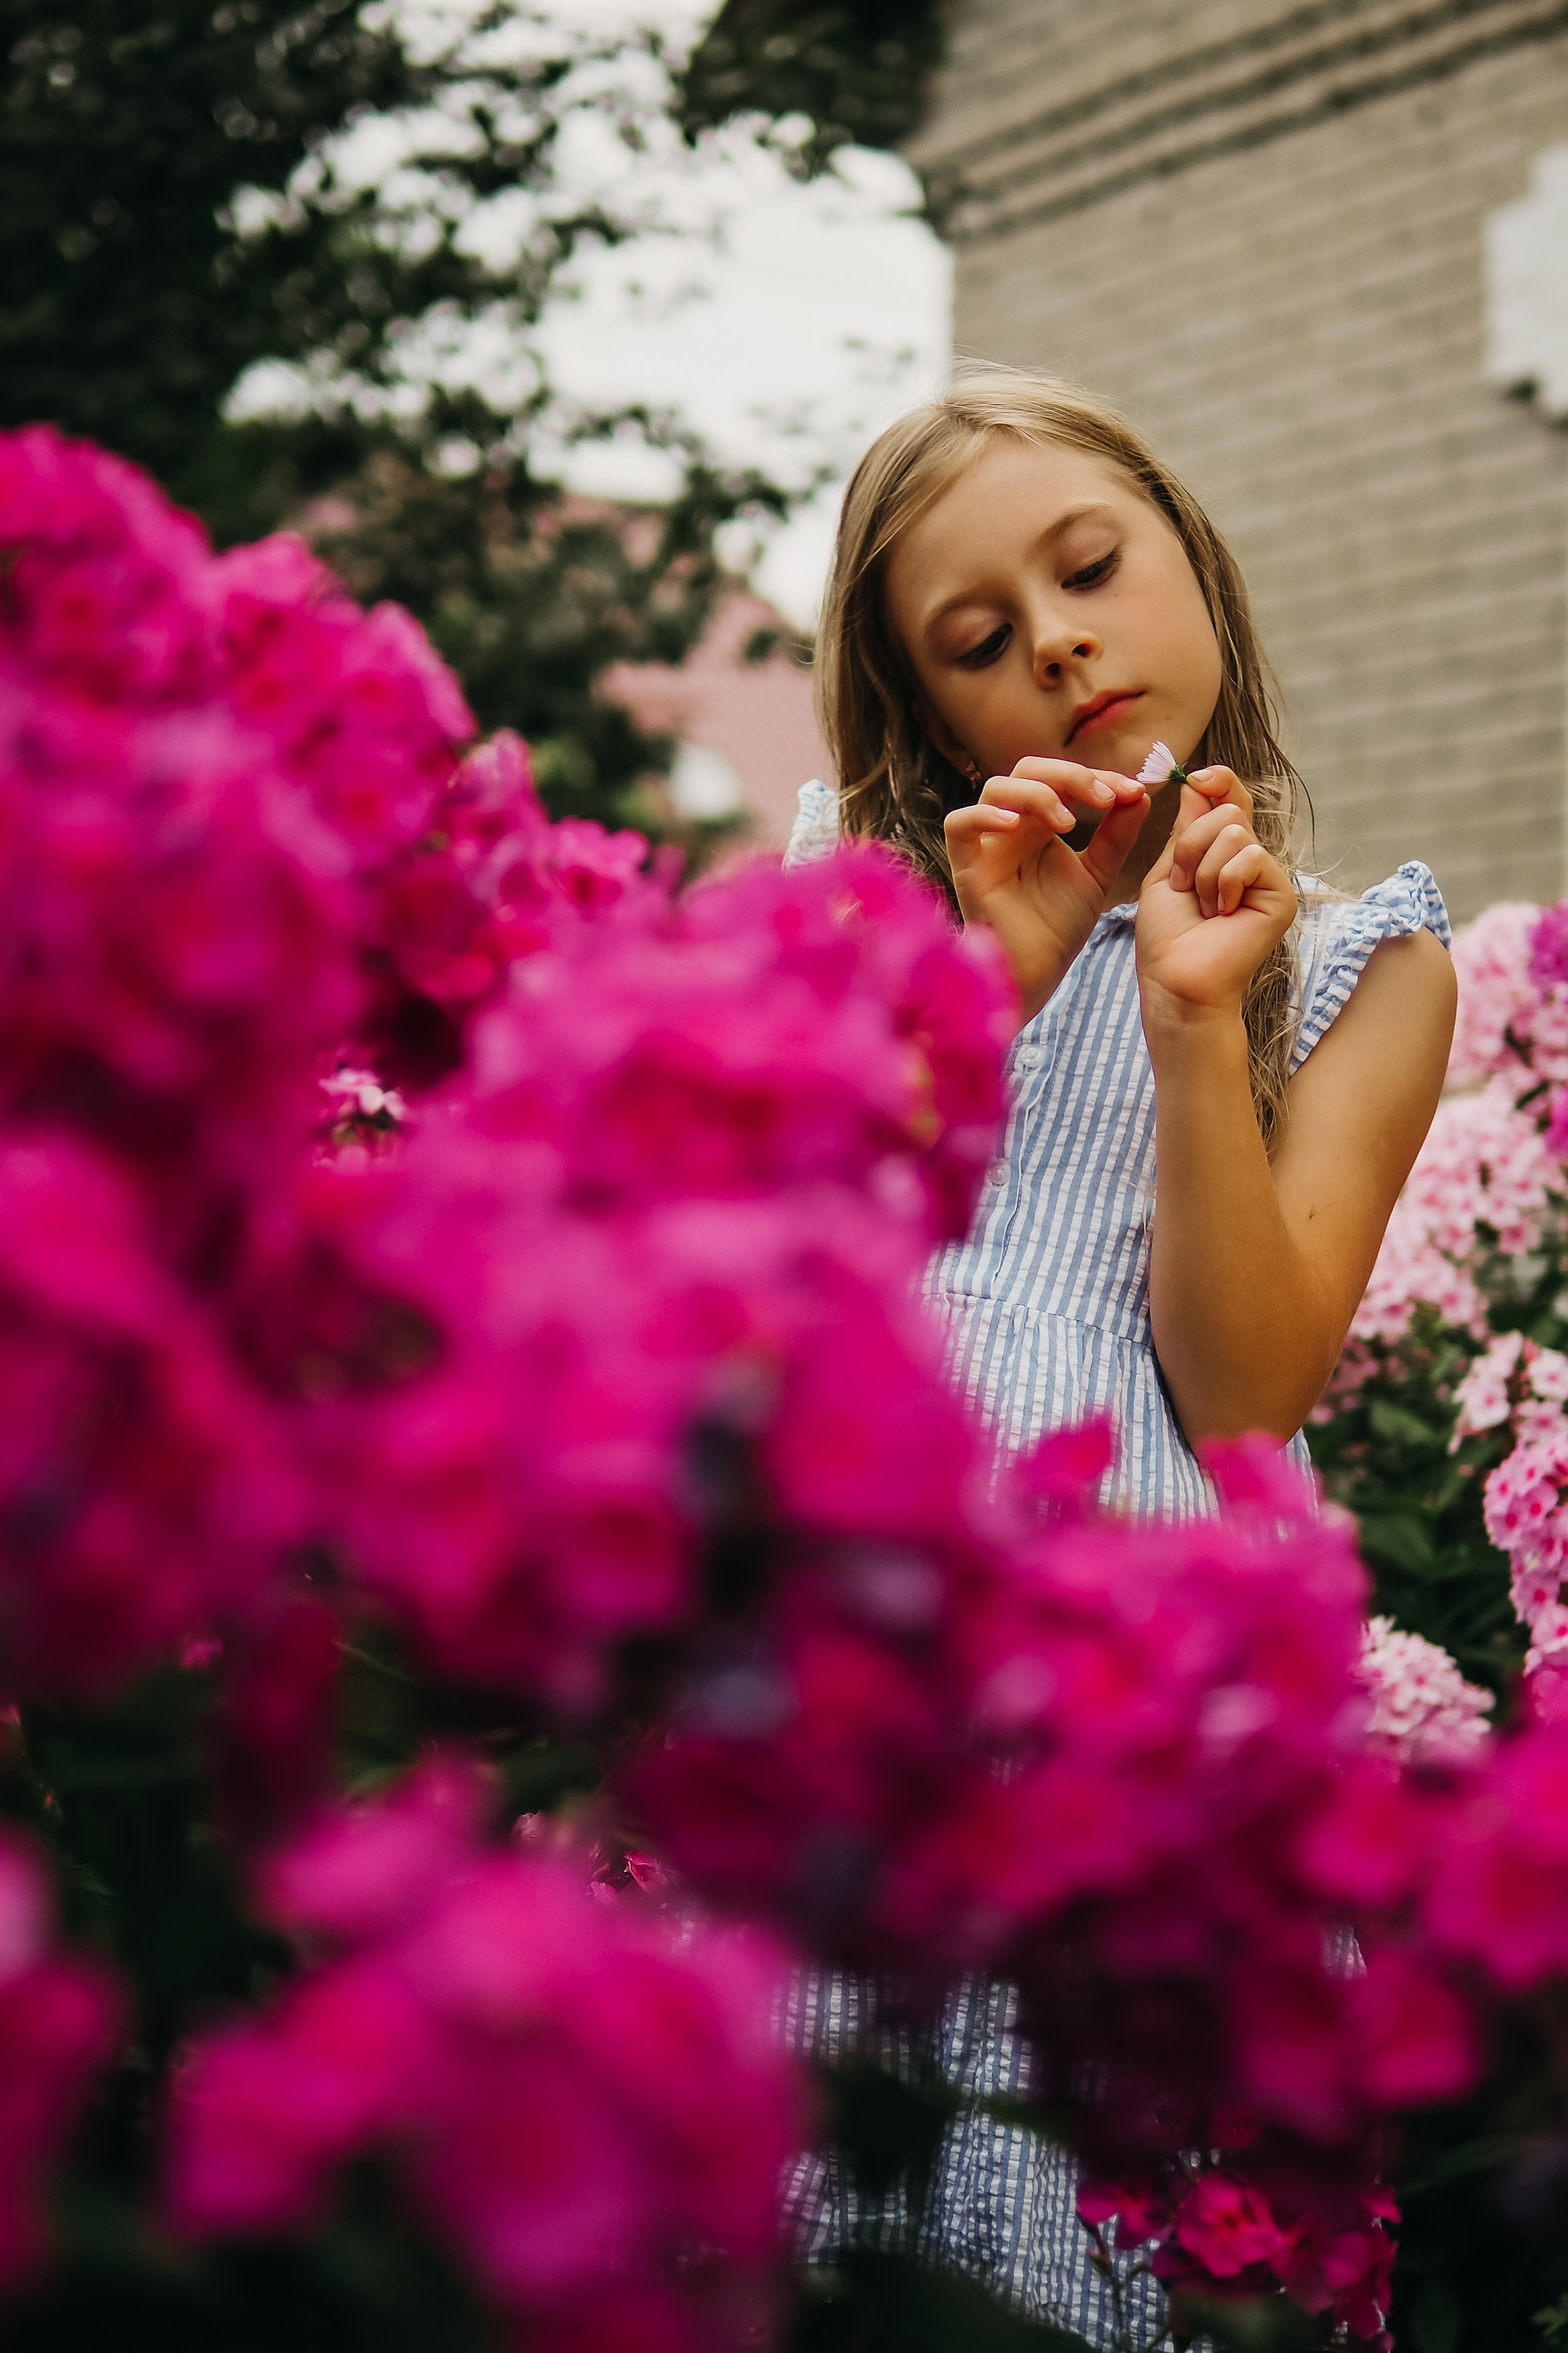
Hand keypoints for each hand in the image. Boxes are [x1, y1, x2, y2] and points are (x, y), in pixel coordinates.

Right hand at [945, 758, 1149, 1022]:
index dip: (1097, 776)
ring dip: (1037, 793)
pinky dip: (984, 816)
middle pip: (1028, 769)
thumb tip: (1141, 793)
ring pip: (996, 788)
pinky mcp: (966, 868)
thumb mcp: (1098, 874)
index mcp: (1040, 823)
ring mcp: (987, 845)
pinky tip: (1016, 826)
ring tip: (1068, 822)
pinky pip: (959, 824)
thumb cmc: (1057, 927)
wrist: (1035, 974)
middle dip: (1071, 775)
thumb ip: (1117, 834)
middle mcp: (1012, 826)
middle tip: (1104, 798)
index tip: (1132, 791)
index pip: (1062, 777)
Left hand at [1135, 768, 1296, 1029]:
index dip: (1217, 780)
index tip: (1194, 777)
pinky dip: (1224, 883)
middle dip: (1191, 845)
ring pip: (1236, 833)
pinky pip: (1251, 857)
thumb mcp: (1167, 871)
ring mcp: (1268, 878)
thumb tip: (1197, 782)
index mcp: (1223, 854)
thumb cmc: (1166, 935)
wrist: (1175, 978)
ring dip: (1203, 871)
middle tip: (1185, 887)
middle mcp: (1250, 861)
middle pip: (1228, 811)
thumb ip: (1186, 829)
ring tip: (1204, 908)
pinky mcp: (1282, 894)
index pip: (1230, 799)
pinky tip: (1223, 915)